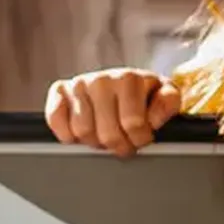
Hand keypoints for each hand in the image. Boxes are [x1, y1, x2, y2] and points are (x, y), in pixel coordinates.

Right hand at [45, 68, 184, 155]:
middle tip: (123, 141)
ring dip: (95, 141)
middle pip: (107, 134)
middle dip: (118, 145)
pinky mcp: (59, 91)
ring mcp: (79, 84)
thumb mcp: (165, 95)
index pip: (133, 125)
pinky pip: (56, 121)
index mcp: (129, 78)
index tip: (142, 137)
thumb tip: (154, 117)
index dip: (140, 140)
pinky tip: (82, 131)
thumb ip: (168, 103)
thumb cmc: (144, 94)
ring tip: (105, 133)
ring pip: (82, 132)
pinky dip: (67, 133)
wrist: (123, 82)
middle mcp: (101, 79)